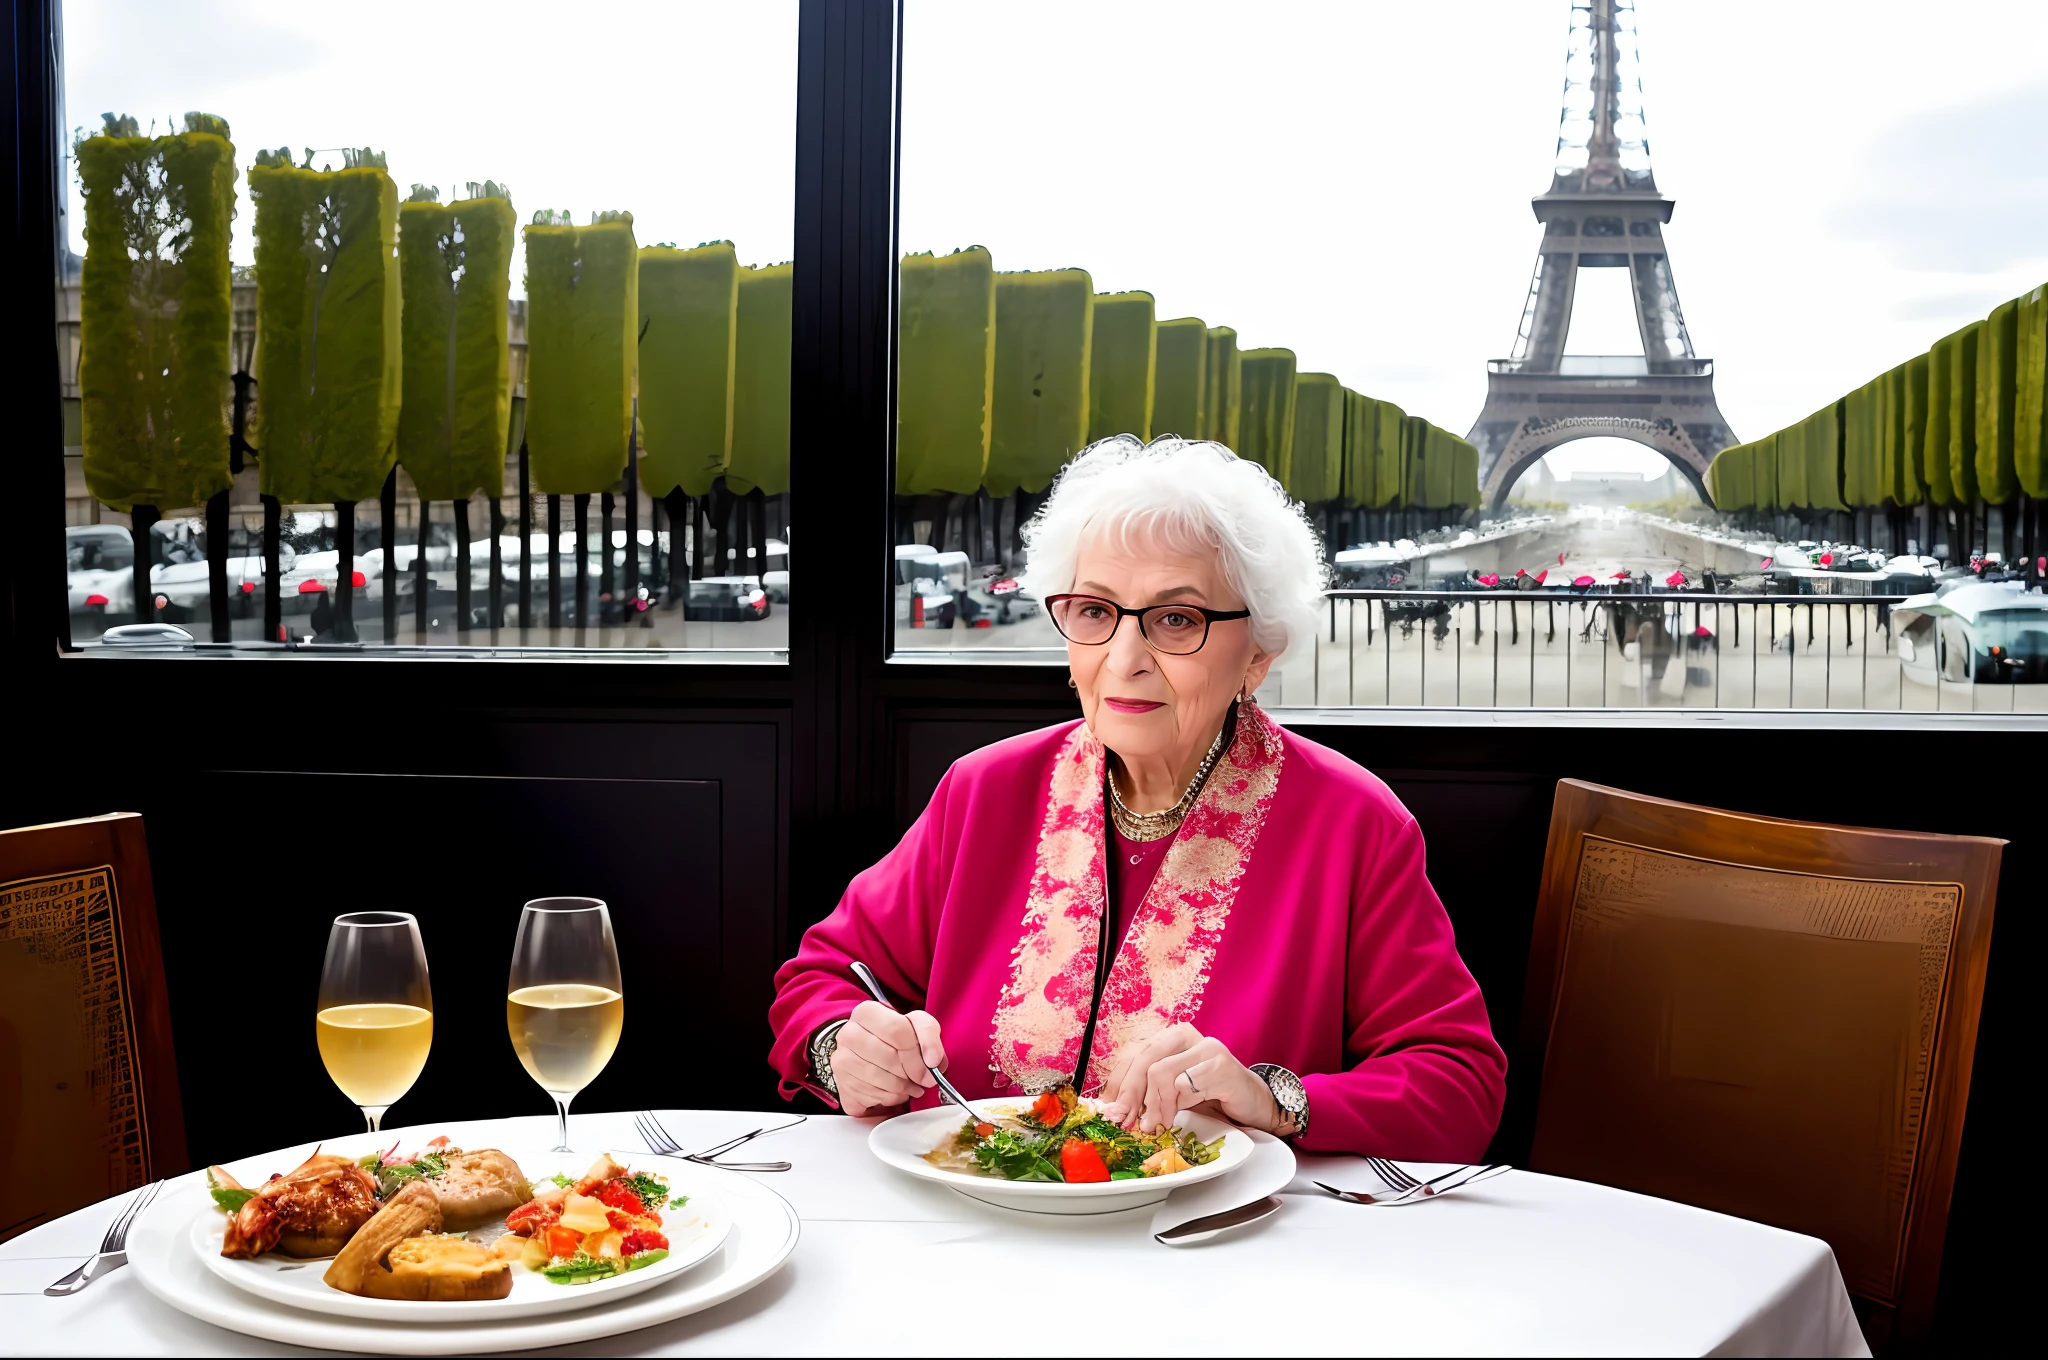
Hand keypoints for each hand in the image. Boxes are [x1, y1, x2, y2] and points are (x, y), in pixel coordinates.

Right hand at [829, 1001, 948, 1116]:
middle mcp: (848, 1034)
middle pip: (889, 1058)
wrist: (865, 1052)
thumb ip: (929, 1034)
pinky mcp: (842, 1086)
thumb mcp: (915, 1024)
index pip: (896, 1030)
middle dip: (913, 1073)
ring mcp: (841, 1061)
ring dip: (904, 1087)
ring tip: (910, 1084)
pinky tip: (894, 1091)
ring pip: (881, 1081)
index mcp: (866, 1013)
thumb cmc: (893, 1037)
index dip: (917, 1052)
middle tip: (922, 1078)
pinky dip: (891, 1098)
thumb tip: (934, 1061)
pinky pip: (873, 1098)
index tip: (931, 1066)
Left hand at [1095, 1022, 1283, 1135]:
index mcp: (1169, 1036)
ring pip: (1161, 1072)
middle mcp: (1185, 1034)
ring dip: (1157, 1105)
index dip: (1118, 1084)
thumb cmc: (1210, 1095)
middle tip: (1129, 1123)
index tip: (1111, 1112)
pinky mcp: (1221, 1064)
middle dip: (1131, 1096)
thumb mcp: (1172, 1092)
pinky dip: (1180, 1103)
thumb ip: (1147, 1093)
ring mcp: (1205, 1047)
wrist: (1252, 1102)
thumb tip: (1115, 1109)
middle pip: (1143, 1060)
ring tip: (1160, 1124)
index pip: (1133, 1054)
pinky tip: (1184, 1112)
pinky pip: (1187, 1083)